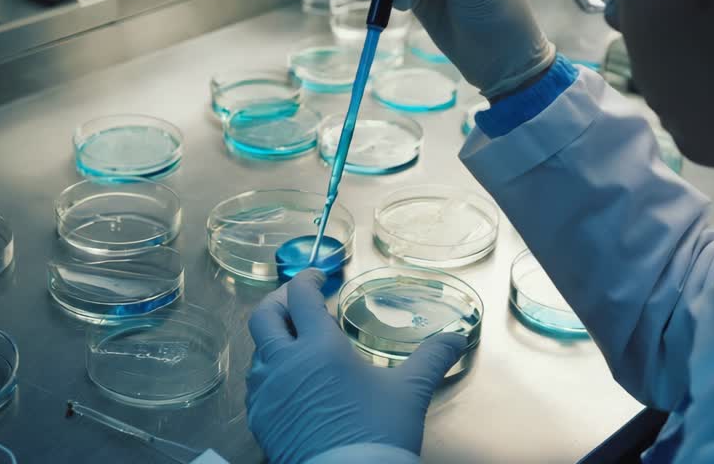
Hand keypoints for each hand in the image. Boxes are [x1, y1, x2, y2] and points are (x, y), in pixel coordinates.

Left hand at [246, 269, 466, 463]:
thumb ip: (431, 358)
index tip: (318, 278)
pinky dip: (269, 372)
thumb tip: (456, 339)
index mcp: (320, 348)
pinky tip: (290, 381)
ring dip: (274, 339)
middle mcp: (285, 364)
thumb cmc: (377, 434)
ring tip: (298, 343)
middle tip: (299, 300)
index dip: (308, 280)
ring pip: (258, 352)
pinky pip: (256, 385)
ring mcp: (267, 393)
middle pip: (265, 316)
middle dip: (280, 300)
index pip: (301, 297)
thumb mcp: (410, 391)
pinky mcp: (261, 419)